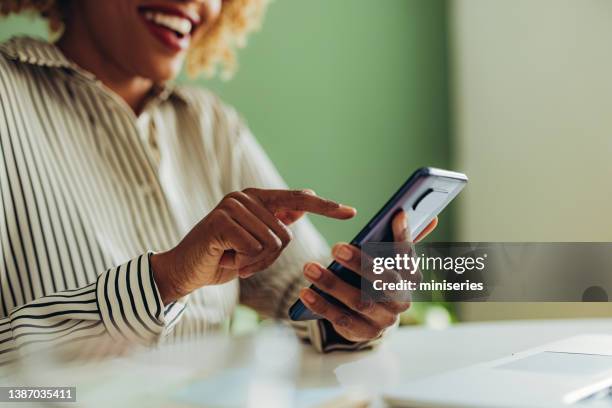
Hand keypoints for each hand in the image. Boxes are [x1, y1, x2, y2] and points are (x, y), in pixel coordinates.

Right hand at [152, 188, 355, 303]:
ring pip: (270, 243)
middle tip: (244, 261)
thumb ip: (275, 223)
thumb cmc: (222, 258)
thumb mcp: (254, 242)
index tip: (350, 211)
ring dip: (254, 262)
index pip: (297, 200)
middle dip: (268, 258)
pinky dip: (243, 263)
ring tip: (233, 258)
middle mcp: (244, 197)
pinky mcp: (220, 221)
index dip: (325, 207)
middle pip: (285, 234)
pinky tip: (225, 259)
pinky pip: (252, 248)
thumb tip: (301, 206)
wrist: (185, 271)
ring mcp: (231, 206)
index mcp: (256, 199)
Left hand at [299, 211, 437, 341]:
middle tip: (336, 247)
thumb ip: (394, 238)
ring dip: (332, 284)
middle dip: (360, 264)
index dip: (404, 237)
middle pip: (384, 282)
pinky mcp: (364, 333)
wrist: (370, 318)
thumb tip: (402, 213)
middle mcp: (402, 300)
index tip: (395, 215)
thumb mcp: (385, 260)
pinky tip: (305, 292)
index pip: (409, 256)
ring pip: (359, 302)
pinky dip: (322, 306)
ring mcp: (384, 320)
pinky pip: (341, 320)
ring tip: (309, 267)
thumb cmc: (376, 278)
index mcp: (411, 277)